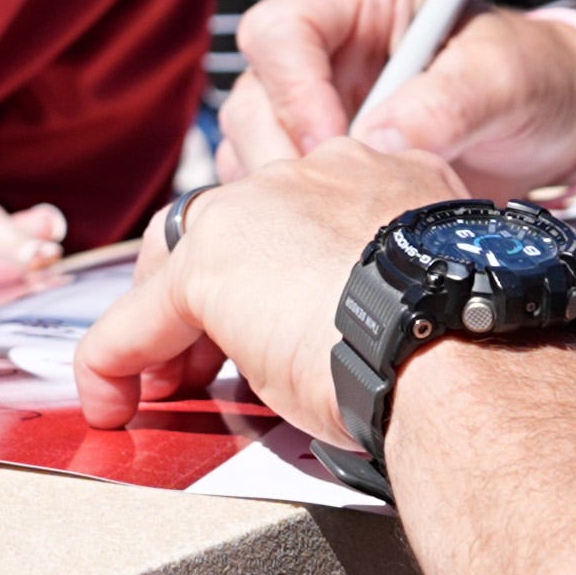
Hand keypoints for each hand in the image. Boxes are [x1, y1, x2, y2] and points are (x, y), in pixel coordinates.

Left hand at [73, 147, 460, 445]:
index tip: (267, 314)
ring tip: (152, 388)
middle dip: (200, 295)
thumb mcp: (427, 294)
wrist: (457, 346)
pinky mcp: (210, 265)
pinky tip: (111, 400)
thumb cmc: (465, 341)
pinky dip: (115, 362)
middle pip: (223, 225)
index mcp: (379, 176)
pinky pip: (137, 319)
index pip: (293, 207)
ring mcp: (256, 210)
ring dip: (158, 330)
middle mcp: (313, 174)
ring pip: (178, 263)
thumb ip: (386, 287)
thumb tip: (360, 336)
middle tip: (196, 363)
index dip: (266, 268)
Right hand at [215, 0, 575, 187]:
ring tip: (346, 220)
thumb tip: (377, 143)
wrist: (558, 121)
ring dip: (285, 191)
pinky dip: (295, 214)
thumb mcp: (506, 78)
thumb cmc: (535, 76)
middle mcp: (325, 42)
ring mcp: (314, 99)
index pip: (284, 31)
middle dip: (285, 153)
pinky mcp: (315, 151)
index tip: (334, 149)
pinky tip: (344, 231)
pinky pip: (271, 185)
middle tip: (334, 203)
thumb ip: (447, 104)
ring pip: (251, 144)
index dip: (295, 93)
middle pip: (253, 94)